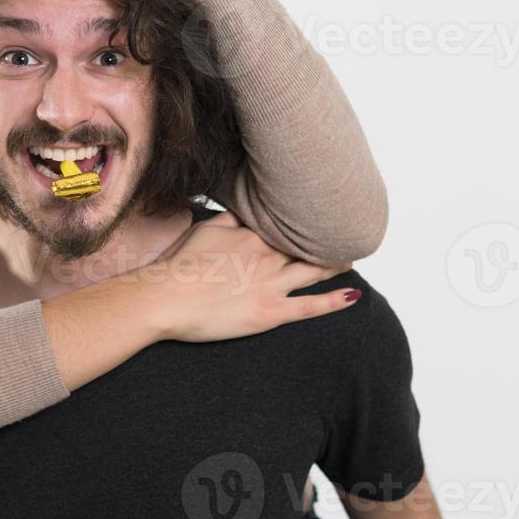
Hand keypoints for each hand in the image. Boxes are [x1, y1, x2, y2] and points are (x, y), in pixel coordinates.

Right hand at [143, 210, 356, 342]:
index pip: (285, 225)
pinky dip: (333, 301)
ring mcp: (271, 284)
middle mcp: (267, 256)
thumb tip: (246, 207)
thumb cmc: (178, 265)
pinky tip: (353, 296)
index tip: (318, 216)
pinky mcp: (270, 312)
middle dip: (326, 241)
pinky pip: (309, 306)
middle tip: (343, 236)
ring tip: (350, 259)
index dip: (303, 222)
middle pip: (304, 247)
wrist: (166, 296)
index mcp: (251, 235)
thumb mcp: (204, 229)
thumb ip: (230, 217)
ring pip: (313, 271)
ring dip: (335, 265)